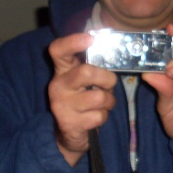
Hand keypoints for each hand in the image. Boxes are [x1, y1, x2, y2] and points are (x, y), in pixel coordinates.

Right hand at [48, 33, 117, 165]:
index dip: (74, 41)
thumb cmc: (83, 100)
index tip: (91, 38)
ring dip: (109, 101)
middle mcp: (58, 85)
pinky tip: (95, 117)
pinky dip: (103, 116)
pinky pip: (99, 116)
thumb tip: (114, 46)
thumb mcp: (85, 81)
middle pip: (86, 72)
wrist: (70, 134)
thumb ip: (94, 65)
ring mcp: (61, 105)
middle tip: (109, 85)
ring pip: (99, 97)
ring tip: (103, 104)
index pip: (58, 49)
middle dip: (107, 79)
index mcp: (62, 70)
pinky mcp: (69, 123)